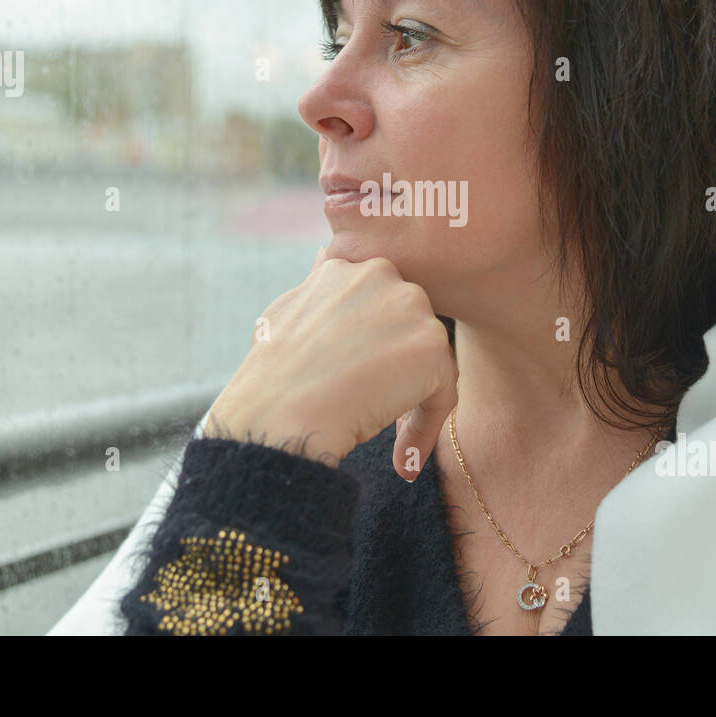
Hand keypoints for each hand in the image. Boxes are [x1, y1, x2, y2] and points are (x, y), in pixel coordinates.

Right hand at [203, 246, 458, 481]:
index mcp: (348, 266)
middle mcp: (382, 274)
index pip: (380, 303)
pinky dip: (426, 425)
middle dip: (395, 366)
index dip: (371, 346)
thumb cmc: (272, 377)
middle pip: (409, 326)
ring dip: (413, 395)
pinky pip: (443, 390)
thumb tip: (327, 258)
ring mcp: (410, 307)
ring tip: (383, 432)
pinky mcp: (431, 346)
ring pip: (428, 357)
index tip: (353, 378)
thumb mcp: (286, 312)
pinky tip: (401, 458)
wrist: (278, 417)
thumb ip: (318, 286)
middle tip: (366, 405)